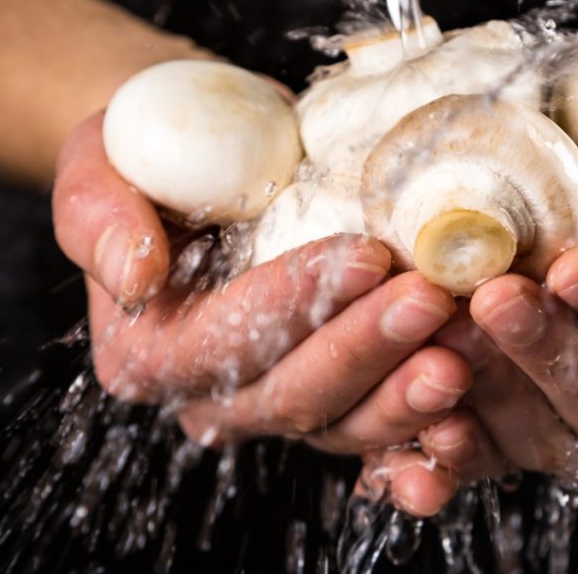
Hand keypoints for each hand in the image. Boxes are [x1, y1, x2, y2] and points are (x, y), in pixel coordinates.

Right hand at [52, 113, 474, 496]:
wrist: (207, 163)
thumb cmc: (153, 156)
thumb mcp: (98, 161)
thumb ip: (99, 215)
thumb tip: (135, 274)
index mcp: (148, 353)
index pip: (224, 342)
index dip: (295, 302)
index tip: (364, 255)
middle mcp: (211, 395)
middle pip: (295, 394)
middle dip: (368, 348)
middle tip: (433, 299)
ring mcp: (278, 400)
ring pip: (347, 421)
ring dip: (411, 390)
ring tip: (472, 345)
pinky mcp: (335, 392)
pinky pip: (383, 421)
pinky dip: (431, 415)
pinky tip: (478, 385)